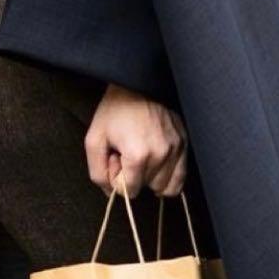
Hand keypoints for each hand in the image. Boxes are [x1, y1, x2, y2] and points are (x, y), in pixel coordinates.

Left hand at [84, 84, 187, 198]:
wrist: (136, 83)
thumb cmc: (113, 110)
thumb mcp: (94, 140)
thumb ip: (97, 173)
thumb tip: (111, 194)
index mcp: (138, 155)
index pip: (128, 191)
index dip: (117, 177)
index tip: (115, 157)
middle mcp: (162, 154)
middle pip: (146, 188)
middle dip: (133, 175)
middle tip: (126, 152)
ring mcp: (177, 149)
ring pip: (164, 186)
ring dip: (150, 176)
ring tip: (141, 153)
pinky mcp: (185, 143)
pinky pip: (180, 177)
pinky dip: (167, 176)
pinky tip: (156, 161)